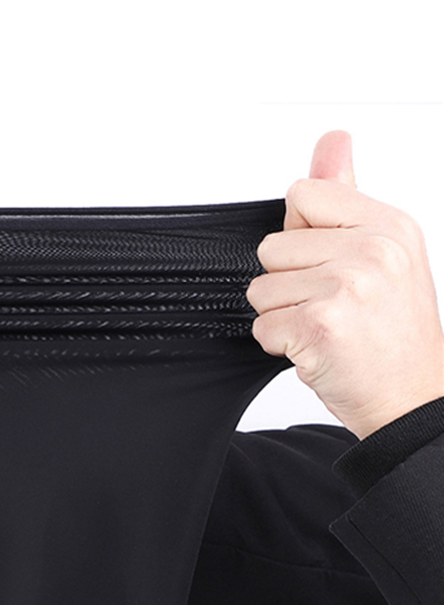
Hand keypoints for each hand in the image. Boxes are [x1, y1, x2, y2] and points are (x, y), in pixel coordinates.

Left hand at [247, 130, 443, 439]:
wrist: (410, 398)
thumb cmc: (392, 335)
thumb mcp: (381, 254)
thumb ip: (344, 198)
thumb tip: (331, 139)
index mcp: (388, 224)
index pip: (302, 194)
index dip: (301, 238)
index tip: (331, 266)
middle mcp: (372, 249)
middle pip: (272, 246)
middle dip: (288, 283)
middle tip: (331, 308)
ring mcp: (347, 286)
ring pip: (261, 288)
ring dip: (281, 316)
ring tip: (325, 329)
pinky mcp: (320, 324)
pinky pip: (262, 325)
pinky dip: (279, 345)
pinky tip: (317, 350)